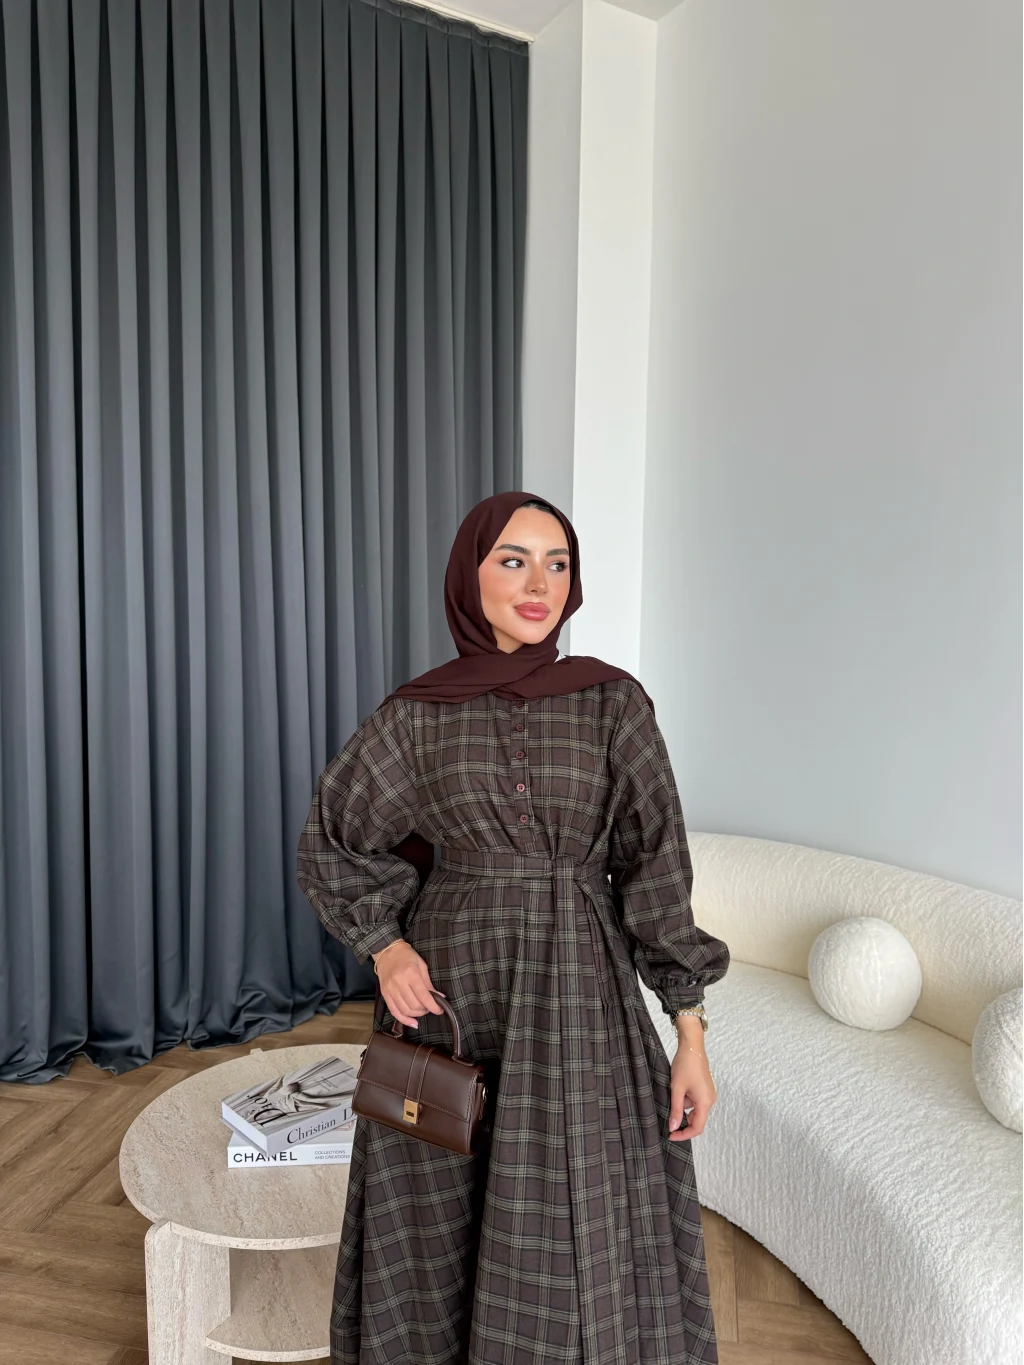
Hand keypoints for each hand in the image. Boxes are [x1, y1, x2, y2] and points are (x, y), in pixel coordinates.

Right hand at [371, 940, 445, 1028]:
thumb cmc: (406, 955)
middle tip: (431, 1007)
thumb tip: (439, 997)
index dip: (433, 1006)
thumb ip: (429, 983)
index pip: (423, 996)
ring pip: (405, 1010)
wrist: (387, 951)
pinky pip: (394, 1012)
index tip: (440, 1010)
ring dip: (416, 1014)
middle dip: (426, 1010)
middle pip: (414, 1005)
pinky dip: (404, 1020)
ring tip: (422, 1011)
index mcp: (410, 974)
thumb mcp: (421, 965)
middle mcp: (399, 983)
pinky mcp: (385, 994)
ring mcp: (390, 990)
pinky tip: (412, 1022)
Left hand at [667, 1026, 716, 1141]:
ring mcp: (708, 1095)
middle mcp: (710, 1100)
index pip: (697, 1128)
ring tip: (671, 1096)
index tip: (671, 1135)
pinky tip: (677, 1091)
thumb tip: (673, 1127)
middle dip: (682, 1121)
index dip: (684, 1134)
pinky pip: (695, 1102)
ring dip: (682, 1108)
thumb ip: (676, 1110)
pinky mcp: (705, 1089)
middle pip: (697, 1120)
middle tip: (667, 1119)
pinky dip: (685, 1101)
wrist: (692, 1047)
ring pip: (694, 1110)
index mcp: (705, 1102)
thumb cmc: (685, 1065)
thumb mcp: (677, 1089)